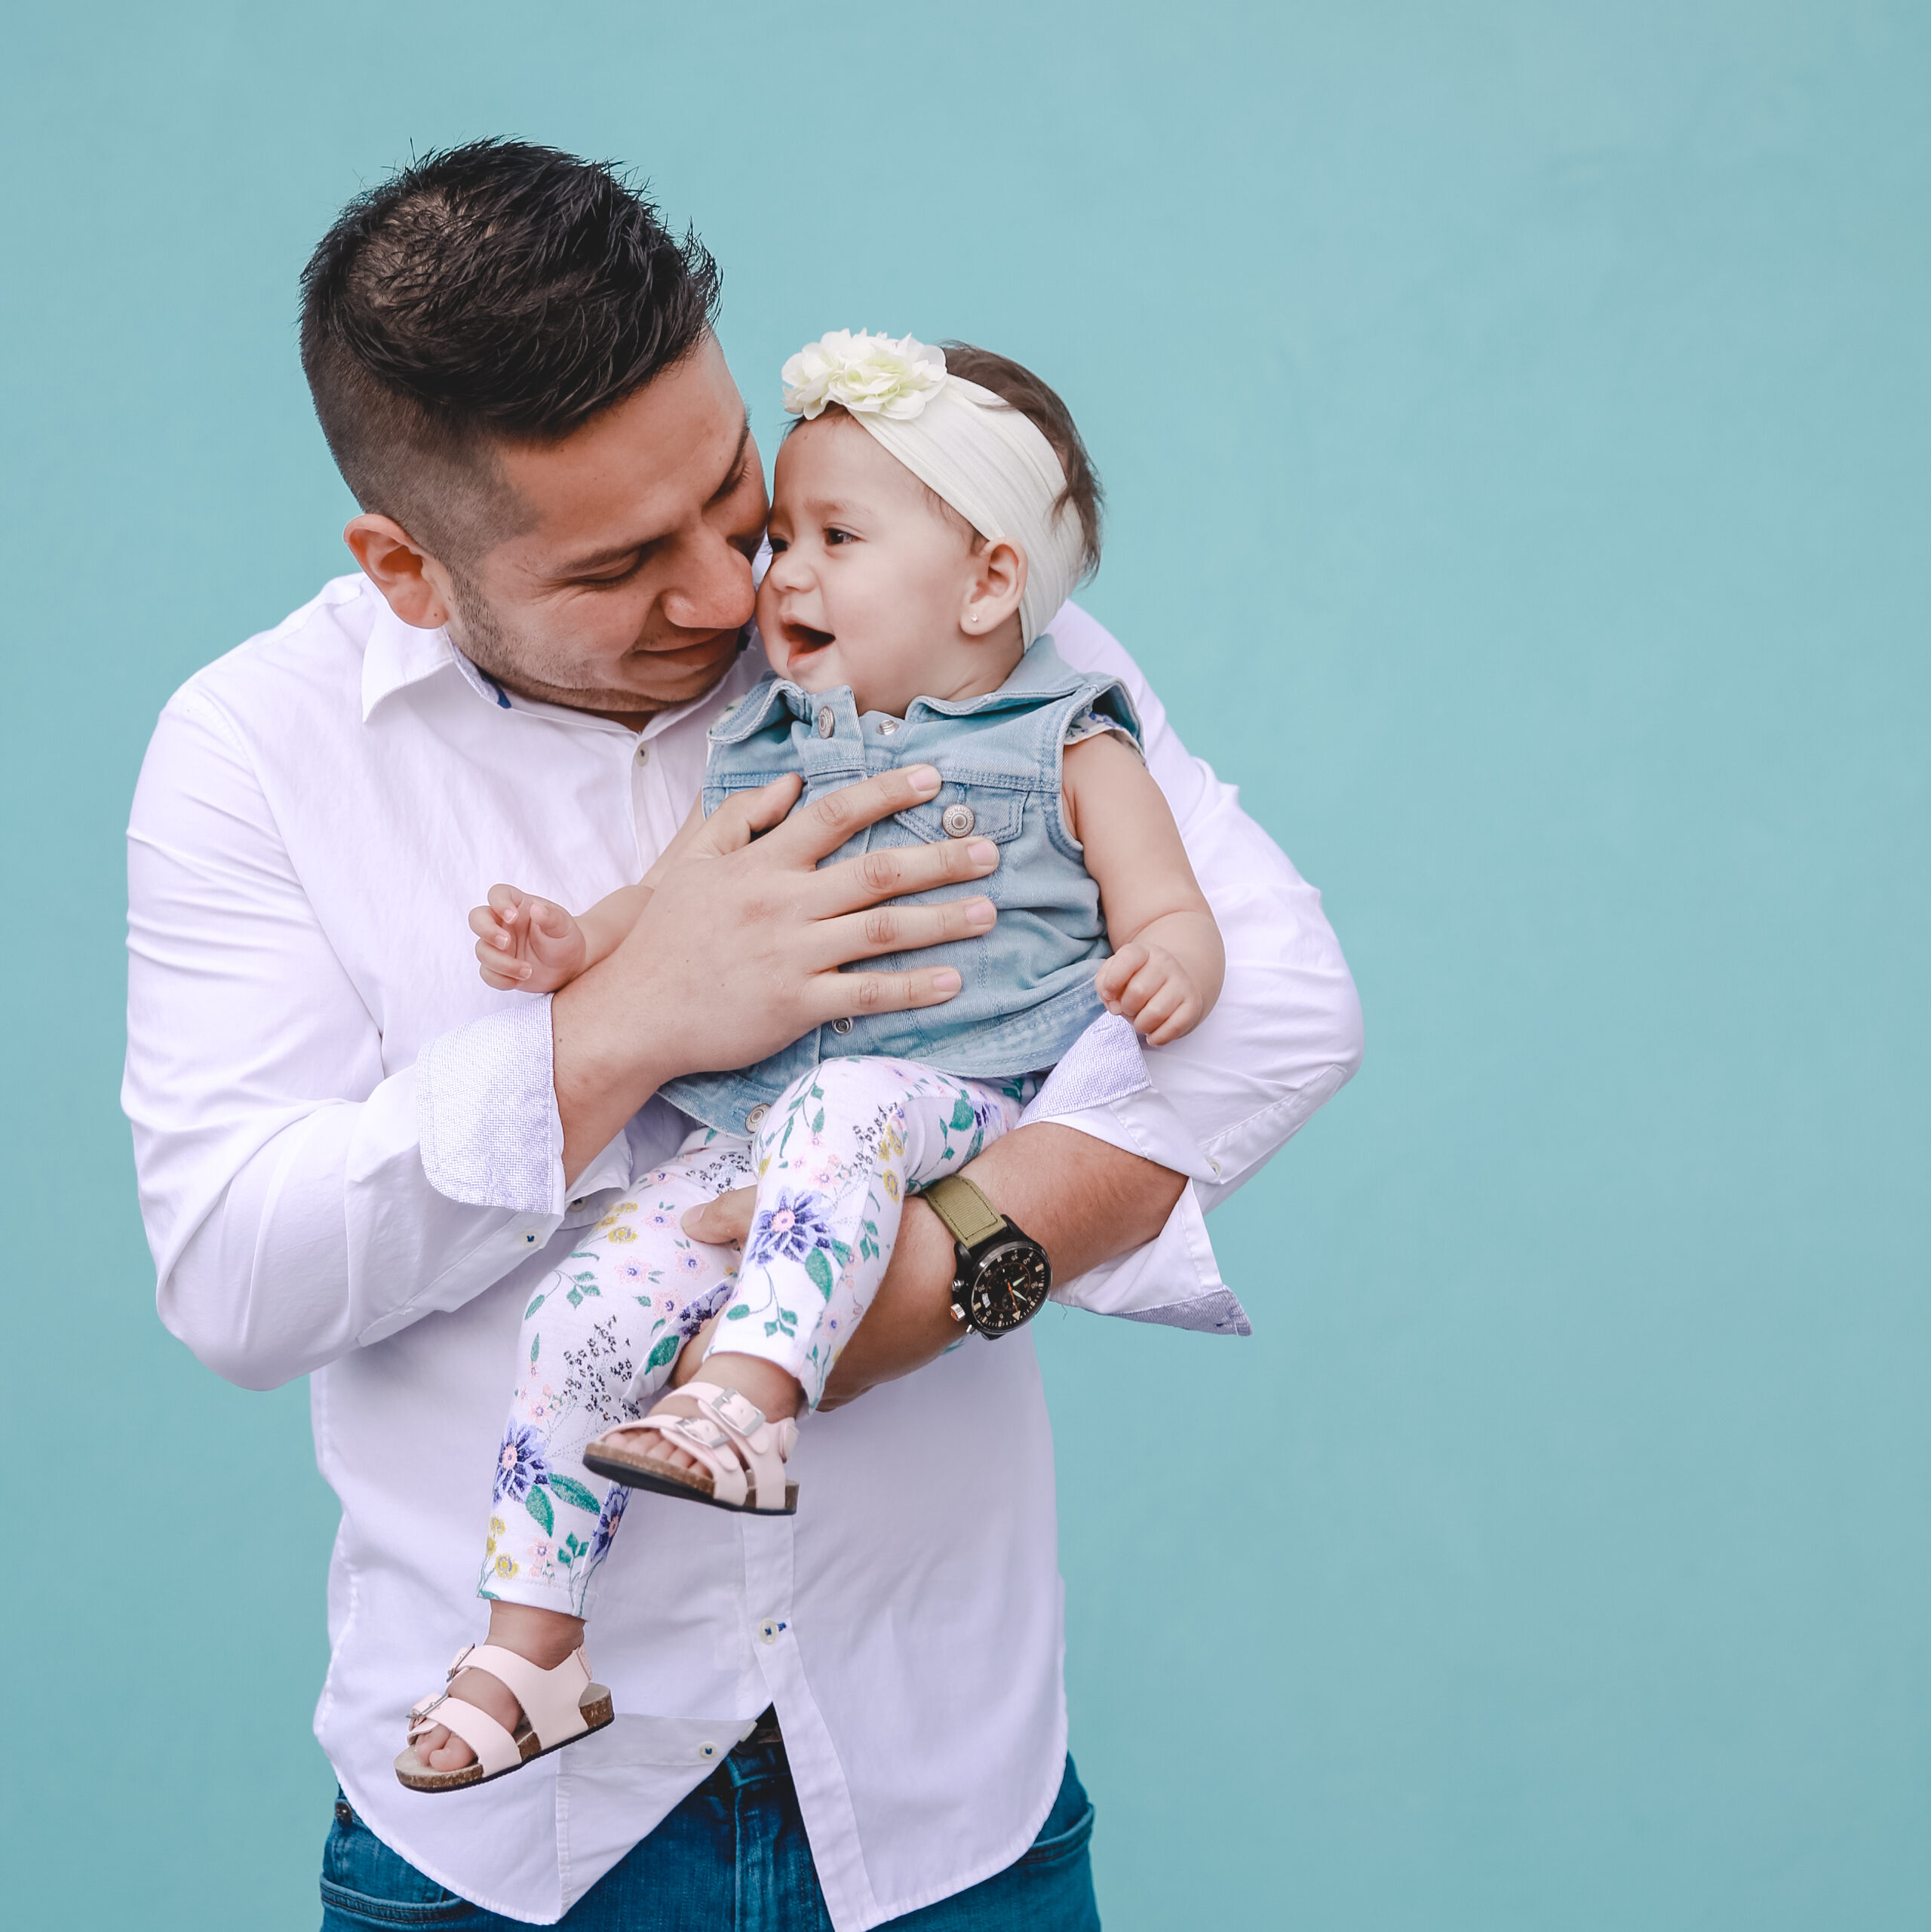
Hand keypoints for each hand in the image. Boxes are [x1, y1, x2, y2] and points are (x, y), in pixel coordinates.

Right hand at [469, 886, 589, 992]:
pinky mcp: (498, 967)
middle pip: (476, 919)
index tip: (514, 917)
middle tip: (507, 943)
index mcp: (517, 905)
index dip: (499, 903)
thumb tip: (536, 909)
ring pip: (481, 950)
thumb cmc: (565, 938)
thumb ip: (551, 917)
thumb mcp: (564, 926)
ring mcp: (497, 946)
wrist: (569, 965)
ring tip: (528, 970)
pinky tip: (520, 980)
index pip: (497, 894)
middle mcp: (502, 923)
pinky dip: (501, 979)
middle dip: (487, 931)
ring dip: (502, 963)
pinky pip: (487, 973)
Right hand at [552, 763, 1001, 1181]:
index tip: (933, 779)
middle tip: (989, 849)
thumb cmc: (665, 938)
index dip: (886, 793)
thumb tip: (792, 780)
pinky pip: (866, 993)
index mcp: (760, 864)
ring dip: (942, 920)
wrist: (633, 1012)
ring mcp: (790, 956)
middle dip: (940, 858)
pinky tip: (953, 979)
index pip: (833, 814)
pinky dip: (913, 987)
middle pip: (876, 871)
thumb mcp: (692, 864)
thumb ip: (740, 817)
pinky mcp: (795, 1006)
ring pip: (882, 930)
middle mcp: (782, 904)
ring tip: (988, 910)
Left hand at [674, 1124, 1186, 1410]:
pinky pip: (821, 1373)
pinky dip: (806, 1352)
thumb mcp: (817, 1217)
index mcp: (787, 1347)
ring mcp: (845, 1384)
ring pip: (783, 1379)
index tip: (667, 1334)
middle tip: (708, 1314)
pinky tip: (811, 1316)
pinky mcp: (873, 1376)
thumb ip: (744, 1217)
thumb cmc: (896, 1237)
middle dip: (720, 1353)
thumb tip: (692, 1226)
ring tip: (756, 1310)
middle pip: (740, 1380)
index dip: (679, 1353)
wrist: (977, 1255)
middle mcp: (811, 1380)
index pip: (702, 1373)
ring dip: (766, 1353)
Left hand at [1095, 940, 1208, 1045]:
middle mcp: (1165, 964)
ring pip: (1155, 1013)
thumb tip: (1115, 1006)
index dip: (1112, 981)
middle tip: (1130, 1009)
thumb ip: (1104, 984)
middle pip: (1138, 992)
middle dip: (1126, 1008)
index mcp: (1143, 952)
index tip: (1110, 994)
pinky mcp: (1193, 1005)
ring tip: (1142, 1021)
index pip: (1127, 959)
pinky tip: (1153, 1033)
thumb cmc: (1138, 981)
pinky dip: (1157, 1037)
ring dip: (1141, 1025)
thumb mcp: (1115, 974)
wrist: (1175, 982)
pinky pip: (1173, 1028)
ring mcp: (1182, 983)